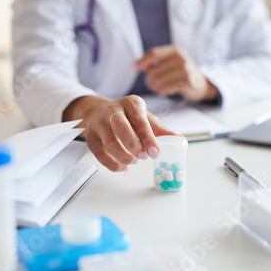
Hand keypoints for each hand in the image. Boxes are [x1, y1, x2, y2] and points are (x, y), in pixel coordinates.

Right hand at [63, 95, 177, 171]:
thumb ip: (161, 130)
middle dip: (133, 145)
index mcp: (131, 103)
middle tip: (144, 158)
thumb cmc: (129, 117)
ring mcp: (99, 123)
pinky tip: (123, 167)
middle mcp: (113, 110)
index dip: (148, 138)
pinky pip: (99, 154)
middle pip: (120, 127)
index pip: (140, 120)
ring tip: (134, 161)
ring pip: (109, 142)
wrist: (100, 111)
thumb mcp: (146, 118)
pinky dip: (112, 164)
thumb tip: (180, 141)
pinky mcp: (91, 136)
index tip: (155, 152)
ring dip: (123, 156)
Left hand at [135, 45, 217, 101]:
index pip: (154, 53)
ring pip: (159, 80)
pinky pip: (167, 88)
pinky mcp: (188, 82)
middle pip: (155, 70)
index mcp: (175, 50)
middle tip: (151, 84)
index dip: (141, 61)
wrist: (201, 84)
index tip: (133, 69)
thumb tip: (136, 66)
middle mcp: (181, 58)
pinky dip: (162, 92)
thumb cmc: (181, 73)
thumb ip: (153, 63)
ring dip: (155, 87)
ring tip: (158, 88)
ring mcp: (186, 69)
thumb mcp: (169, 63)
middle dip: (149, 80)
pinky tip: (165, 91)